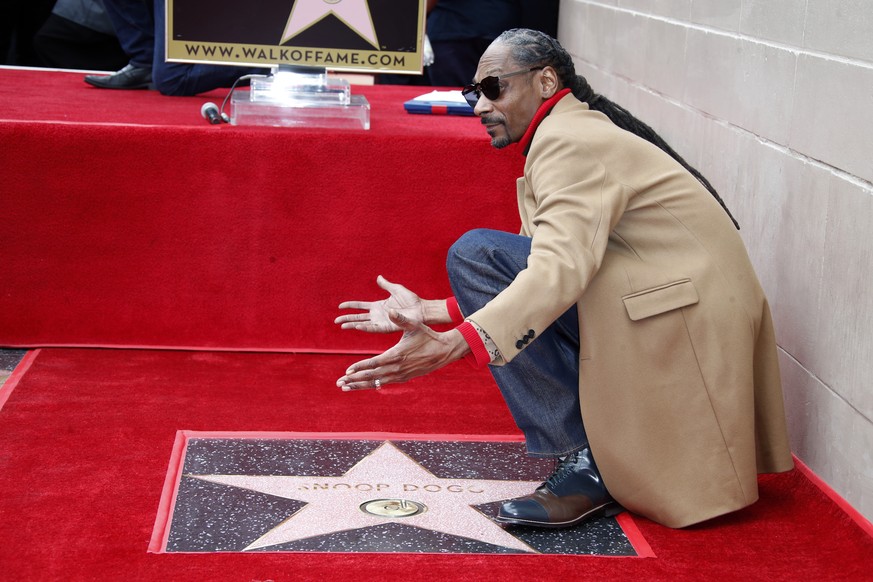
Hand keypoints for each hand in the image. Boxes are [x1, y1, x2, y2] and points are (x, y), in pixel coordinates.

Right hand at [335, 275, 424, 333]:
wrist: (421, 309)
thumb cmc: (411, 300)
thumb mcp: (396, 289)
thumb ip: (386, 285)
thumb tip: (378, 277)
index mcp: (378, 306)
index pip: (360, 306)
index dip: (350, 306)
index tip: (340, 306)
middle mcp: (377, 315)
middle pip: (358, 316)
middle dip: (347, 318)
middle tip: (336, 321)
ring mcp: (381, 321)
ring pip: (363, 324)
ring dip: (352, 324)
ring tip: (342, 326)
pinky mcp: (387, 327)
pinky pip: (374, 328)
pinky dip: (365, 328)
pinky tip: (357, 326)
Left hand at [336, 310, 469, 390]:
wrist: (444, 351)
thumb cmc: (428, 336)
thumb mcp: (414, 325)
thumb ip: (400, 319)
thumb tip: (390, 311)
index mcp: (397, 354)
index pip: (374, 363)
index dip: (360, 367)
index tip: (347, 371)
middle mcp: (398, 368)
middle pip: (372, 376)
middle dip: (354, 380)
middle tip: (339, 383)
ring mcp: (401, 375)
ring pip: (377, 382)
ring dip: (360, 385)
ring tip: (345, 388)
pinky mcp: (404, 378)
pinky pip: (385, 383)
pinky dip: (372, 385)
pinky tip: (362, 386)